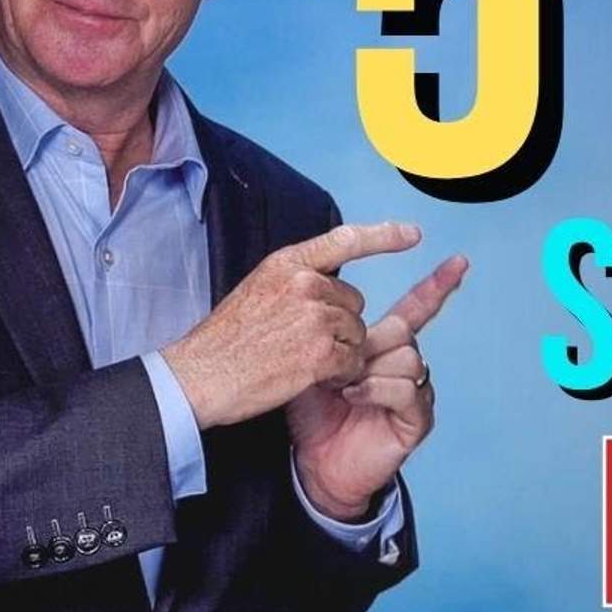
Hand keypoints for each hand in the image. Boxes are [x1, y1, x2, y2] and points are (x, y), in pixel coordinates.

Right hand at [162, 222, 420, 429]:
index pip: (345, 240)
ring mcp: (314, 316)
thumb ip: (295, 281)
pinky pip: (353, 361)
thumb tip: (328, 284)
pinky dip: (340, 373)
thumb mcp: (257, 290)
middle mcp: (304, 283)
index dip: (384, 236)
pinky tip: (311, 377)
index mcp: (287, 263)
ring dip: (340, 352)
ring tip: (300, 361)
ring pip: (357, 333)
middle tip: (302, 344)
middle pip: (354, 302)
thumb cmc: (226, 341)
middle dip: (341, 325)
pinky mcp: (320, 351)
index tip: (411, 234)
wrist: (200, 376)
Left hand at [288, 253, 467, 519]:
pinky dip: (376, 389)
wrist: (314, 464)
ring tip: (343, 387)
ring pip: (407, 356)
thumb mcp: (314, 363)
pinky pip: (407, 387)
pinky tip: (354, 397)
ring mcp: (416, 392)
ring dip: (370, 369)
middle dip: (369, 343)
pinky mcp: (417, 419)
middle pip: (404, 329)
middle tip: (339, 366)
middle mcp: (406, 366)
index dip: (436, 286)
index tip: (458, 261)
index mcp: (385, 347)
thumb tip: (331, 302)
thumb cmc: (313, 414)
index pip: (416, 309)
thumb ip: (330, 335)